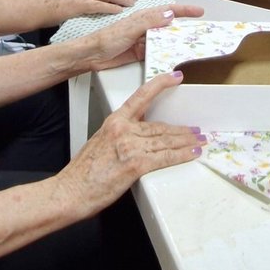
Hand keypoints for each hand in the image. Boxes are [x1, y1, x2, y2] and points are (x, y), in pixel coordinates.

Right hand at [53, 72, 205, 218]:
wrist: (70, 191)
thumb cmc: (82, 173)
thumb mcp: (100, 143)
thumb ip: (119, 137)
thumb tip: (136, 140)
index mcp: (114, 122)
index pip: (141, 97)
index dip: (160, 85)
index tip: (174, 77)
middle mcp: (123, 130)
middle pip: (160, 126)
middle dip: (181, 130)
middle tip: (196, 130)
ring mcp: (130, 146)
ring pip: (166, 140)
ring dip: (186, 141)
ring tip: (199, 141)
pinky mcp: (135, 164)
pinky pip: (165, 157)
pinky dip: (182, 155)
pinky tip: (192, 153)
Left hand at [81, 2, 205, 71]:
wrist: (90, 56)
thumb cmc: (105, 38)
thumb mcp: (129, 28)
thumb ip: (149, 22)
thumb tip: (169, 15)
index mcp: (143, 17)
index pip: (168, 11)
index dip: (184, 10)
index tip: (199, 11)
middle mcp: (145, 27)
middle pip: (169, 26)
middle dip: (185, 27)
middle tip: (201, 31)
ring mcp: (143, 41)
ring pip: (164, 40)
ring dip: (176, 42)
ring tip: (191, 46)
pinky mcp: (139, 53)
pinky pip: (157, 53)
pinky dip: (165, 55)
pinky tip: (173, 58)